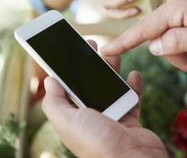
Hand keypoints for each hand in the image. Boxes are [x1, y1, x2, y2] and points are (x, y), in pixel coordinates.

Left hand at [42, 40, 167, 157]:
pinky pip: (132, 97)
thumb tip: (49, 81)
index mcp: (75, 118)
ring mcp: (113, 116)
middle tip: (93, 45)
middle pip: (91, 84)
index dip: (68, 69)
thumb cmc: (99, 144)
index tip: (70, 51)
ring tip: (114, 54)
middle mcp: (93, 116)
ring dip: (113, 70)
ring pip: (112, 87)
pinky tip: (134, 74)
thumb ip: (56, 102)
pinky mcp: (131, 117)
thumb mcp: (69, 122)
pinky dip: (134, 85)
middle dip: (92, 64)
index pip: (69, 88)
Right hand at [101, 0, 186, 75]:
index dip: (124, 42)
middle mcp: (176, 3)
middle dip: (178, 57)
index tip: (106, 51)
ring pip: (172, 40)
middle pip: (161, 39)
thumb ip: (176, 43)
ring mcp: (183, 7)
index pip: (144, 29)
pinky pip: (181, 34)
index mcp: (177, 7)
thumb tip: (153, 46)